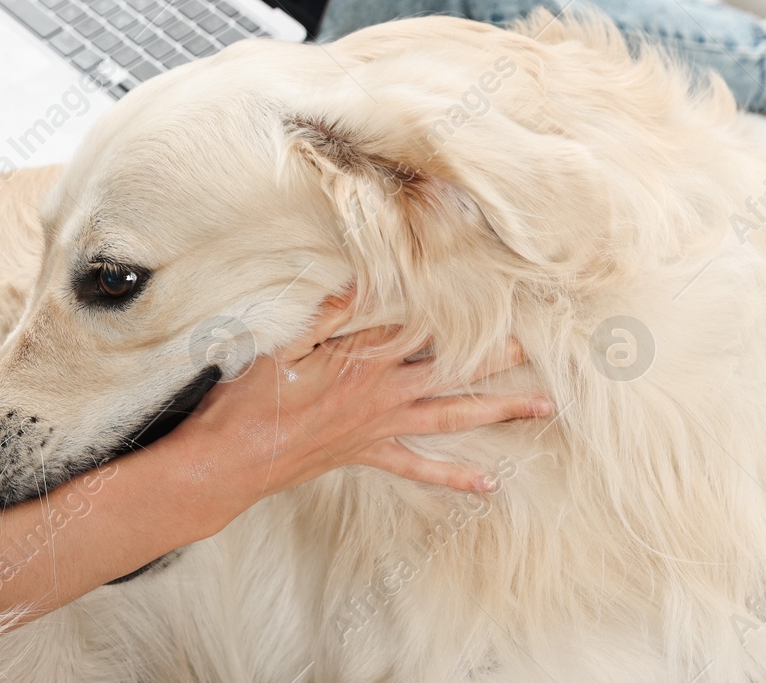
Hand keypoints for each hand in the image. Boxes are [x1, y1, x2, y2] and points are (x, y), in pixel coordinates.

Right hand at [0, 292, 547, 622]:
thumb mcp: (276, 346)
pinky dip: (452, 476)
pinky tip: (487, 485)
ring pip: (449, 416)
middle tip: (540, 349)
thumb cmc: (243, 402)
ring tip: (540, 408)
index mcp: (359, 359)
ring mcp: (377, 426)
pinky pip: (417, 468)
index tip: (495, 291)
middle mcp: (379, 393)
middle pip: (450, 369)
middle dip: (496, 358)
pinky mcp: (366, 453)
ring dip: (496, 411)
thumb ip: (323, 315)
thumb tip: (359, 280)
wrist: (224, 464)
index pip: (419, 327)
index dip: (457, 310)